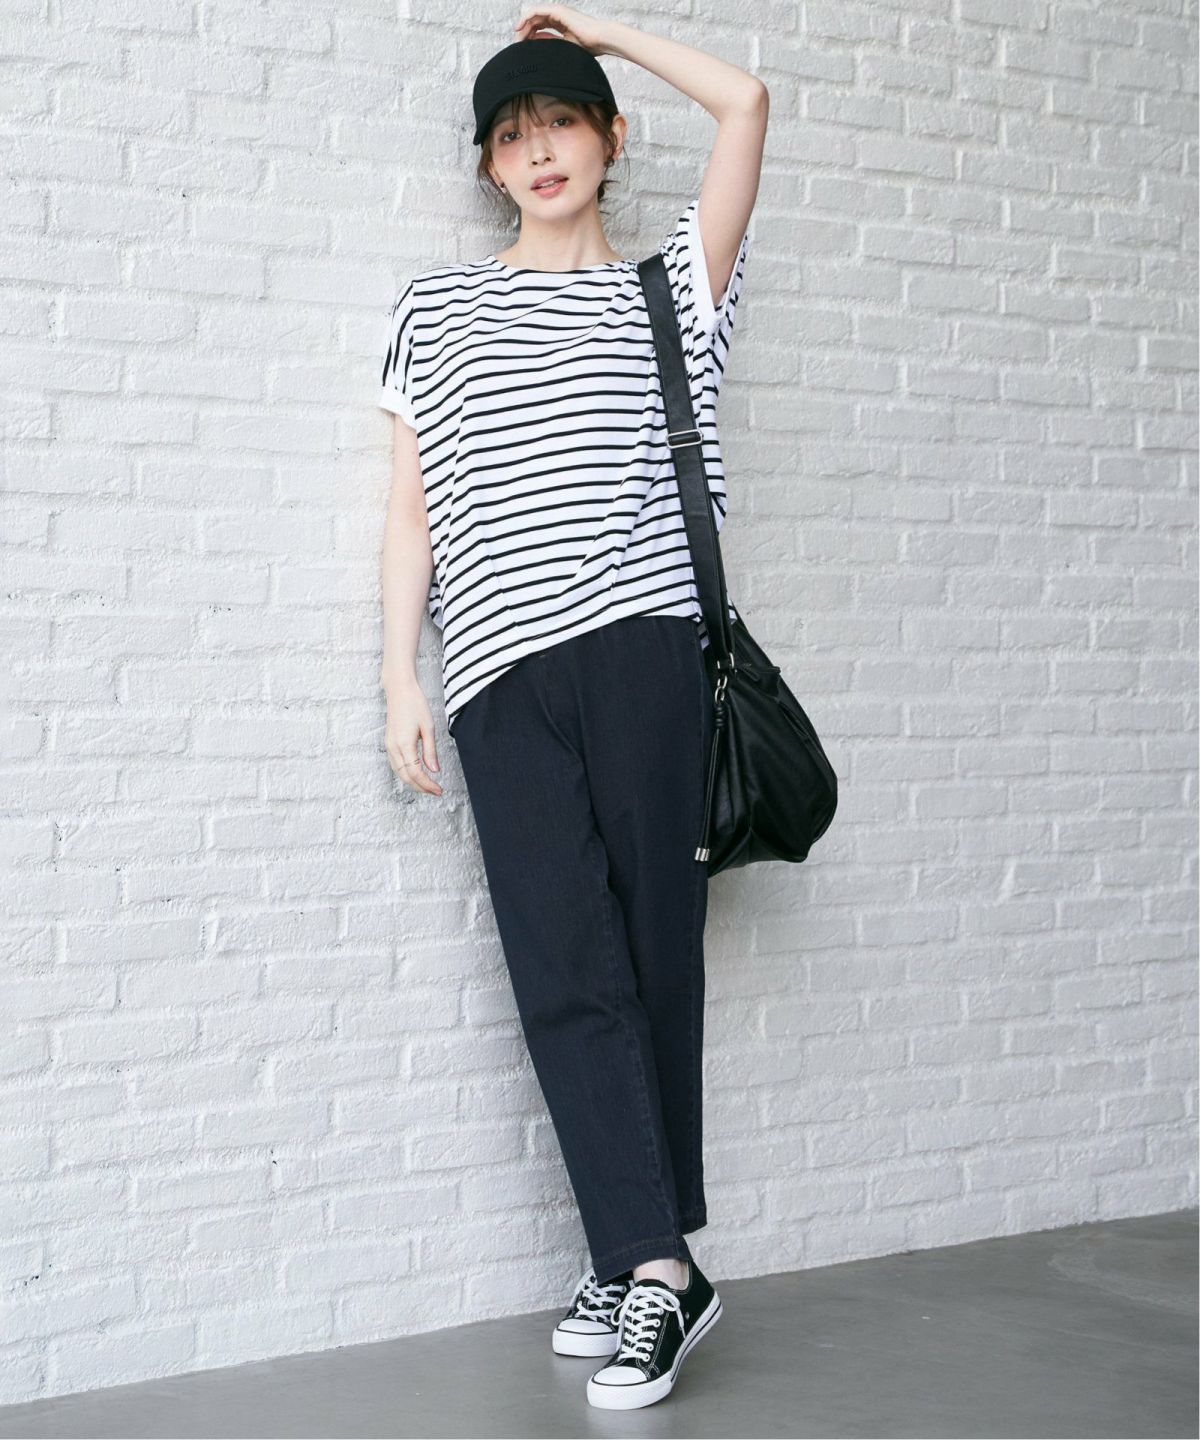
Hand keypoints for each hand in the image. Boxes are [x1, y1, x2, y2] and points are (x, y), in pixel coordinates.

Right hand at [383, 676, 442, 795]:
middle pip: (405, 777)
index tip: (439, 790)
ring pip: (399, 772)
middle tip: (436, 791)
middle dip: (421, 787)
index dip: (427, 784)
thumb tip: (434, 770)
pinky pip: (396, 764)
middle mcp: (393, 747)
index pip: (416, 773)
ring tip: (428, 786)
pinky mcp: (389, 743)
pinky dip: (405, 773)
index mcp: (404, 744)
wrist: (400, 690)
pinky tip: (416, 775)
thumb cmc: (415, 704)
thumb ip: (430, 751)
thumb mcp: (428, 727)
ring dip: (413, 782)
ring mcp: (389, 746)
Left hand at [513, 4, 612, 55]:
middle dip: (524, 32)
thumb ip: (550, 42)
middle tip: (517, 45)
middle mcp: (557, 15)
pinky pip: (536, 11)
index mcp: (560, 23)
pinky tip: (519, 28)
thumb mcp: (564, 46)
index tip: (522, 48)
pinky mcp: (557, 10)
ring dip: (523, 26)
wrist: (599, 39)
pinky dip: (526, 18)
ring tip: (517, 38)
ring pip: (533, 15)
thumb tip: (534, 42)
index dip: (529, 36)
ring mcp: (557, 11)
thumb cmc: (588, 46)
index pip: (539, 27)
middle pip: (534, 21)